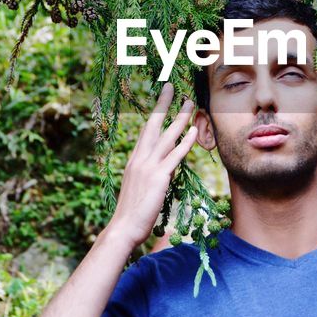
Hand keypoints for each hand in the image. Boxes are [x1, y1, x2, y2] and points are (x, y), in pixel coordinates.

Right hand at [110, 82, 197, 247]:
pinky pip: (175, 155)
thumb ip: (151, 176)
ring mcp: (148, 166)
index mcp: (134, 161)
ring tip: (190, 102)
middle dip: (163, 105)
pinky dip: (185, 142)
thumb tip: (165, 170)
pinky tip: (194, 131)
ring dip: (180, 118)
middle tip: (172, 88)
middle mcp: (139, 159)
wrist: (123, 228)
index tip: (161, 101)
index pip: (145, 132)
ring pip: (166, 136)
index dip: (154, 115)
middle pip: (153, 125)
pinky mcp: (158, 177)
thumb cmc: (131, 214)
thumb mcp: (139, 189)